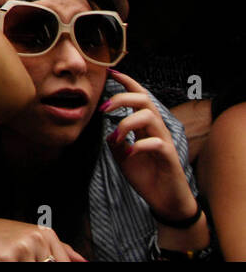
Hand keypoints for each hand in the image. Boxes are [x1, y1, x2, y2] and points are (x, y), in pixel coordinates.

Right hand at [0, 217, 84, 261]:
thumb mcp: (30, 237)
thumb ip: (61, 249)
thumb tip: (85, 263)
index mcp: (47, 233)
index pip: (64, 263)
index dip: (57, 267)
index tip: (37, 262)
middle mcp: (39, 238)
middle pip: (51, 268)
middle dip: (33, 266)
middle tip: (18, 258)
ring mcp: (25, 247)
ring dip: (21, 267)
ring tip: (9, 258)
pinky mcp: (9, 257)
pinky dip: (8, 268)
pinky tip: (1, 260)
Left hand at [103, 70, 199, 224]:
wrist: (164, 199)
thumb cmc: (146, 174)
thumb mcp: (123, 156)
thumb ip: (115, 141)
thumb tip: (107, 131)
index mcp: (145, 126)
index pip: (139, 97)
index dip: (127, 82)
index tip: (111, 72)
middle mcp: (156, 129)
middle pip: (144, 100)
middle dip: (121, 98)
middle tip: (103, 108)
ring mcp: (163, 141)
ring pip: (149, 117)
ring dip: (126, 123)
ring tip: (116, 138)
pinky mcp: (169, 157)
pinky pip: (157, 143)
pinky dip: (140, 145)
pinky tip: (130, 152)